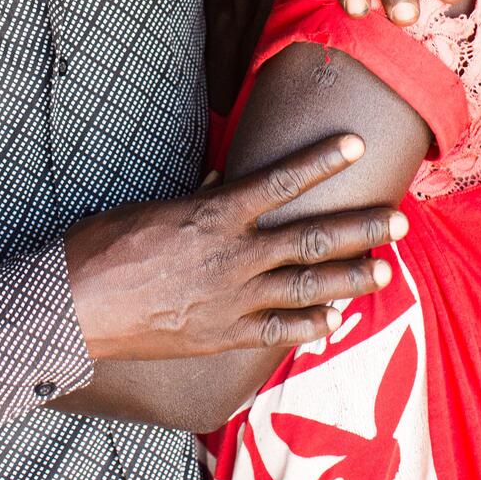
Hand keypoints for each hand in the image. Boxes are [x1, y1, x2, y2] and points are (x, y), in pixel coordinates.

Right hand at [65, 134, 403, 361]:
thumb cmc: (106, 245)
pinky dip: (311, 326)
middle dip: (361, 229)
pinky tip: (333, 322)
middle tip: (399, 221)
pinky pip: (281, 330)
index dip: (323, 161)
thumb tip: (223, 177)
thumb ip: (198, 196)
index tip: (357, 145)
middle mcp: (237, 255)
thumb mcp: (153, 207)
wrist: (80, 305)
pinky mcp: (226, 334)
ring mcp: (236, 298)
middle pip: (314, 239)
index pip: (283, 180)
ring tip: (383, 271)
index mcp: (218, 213)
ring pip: (310, 286)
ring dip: (351, 278)